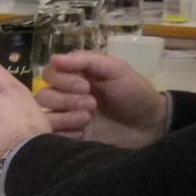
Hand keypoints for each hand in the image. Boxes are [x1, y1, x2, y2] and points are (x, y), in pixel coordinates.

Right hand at [36, 50, 166, 147]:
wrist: (151, 125)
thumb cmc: (135, 92)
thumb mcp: (115, 70)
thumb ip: (86, 60)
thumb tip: (54, 58)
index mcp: (76, 76)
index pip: (50, 73)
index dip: (62, 80)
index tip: (85, 86)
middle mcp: (67, 96)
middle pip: (44, 95)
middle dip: (65, 99)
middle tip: (92, 104)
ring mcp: (68, 118)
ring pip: (45, 116)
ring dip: (64, 116)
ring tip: (87, 119)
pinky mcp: (71, 137)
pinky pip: (52, 135)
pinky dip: (64, 133)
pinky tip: (82, 133)